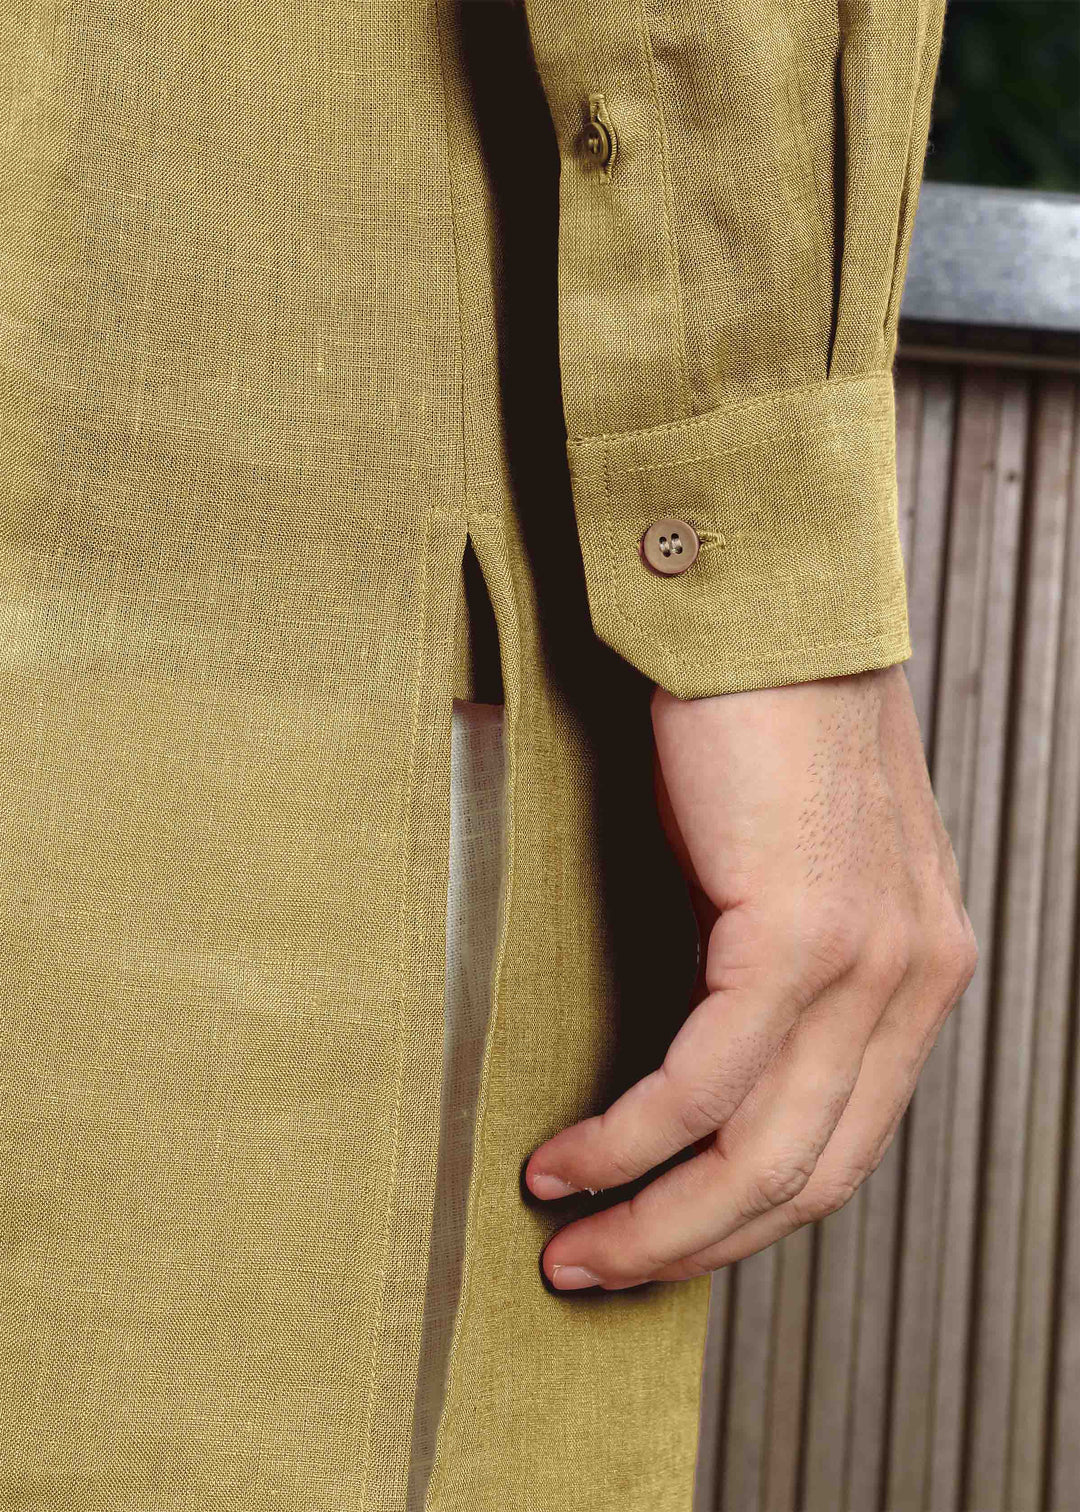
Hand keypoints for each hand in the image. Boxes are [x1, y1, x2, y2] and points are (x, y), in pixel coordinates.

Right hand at [525, 664, 977, 1289]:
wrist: (765, 607)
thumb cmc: (762, 725)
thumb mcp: (794, 867)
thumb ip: (777, 964)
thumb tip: (702, 1065)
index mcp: (922, 968)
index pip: (846, 1142)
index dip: (748, 1218)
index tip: (662, 1239)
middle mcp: (916, 977)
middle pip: (810, 1176)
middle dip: (695, 1246)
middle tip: (599, 1270)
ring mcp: (869, 959)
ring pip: (760, 1153)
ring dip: (653, 1218)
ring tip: (568, 1237)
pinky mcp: (799, 930)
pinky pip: (703, 1082)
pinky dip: (627, 1140)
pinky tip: (567, 1159)